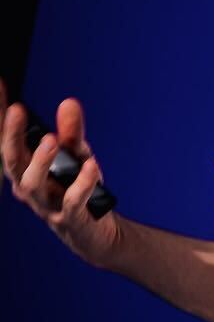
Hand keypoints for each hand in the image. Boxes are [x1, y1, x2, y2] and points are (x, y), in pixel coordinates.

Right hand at [0, 95, 121, 268]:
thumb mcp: (78, 155)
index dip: (2, 121)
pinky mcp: (71, 219)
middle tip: (17, 110)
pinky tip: (91, 165)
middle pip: (12, 163)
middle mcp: (31, 188)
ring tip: (53, 140)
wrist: (95, 232)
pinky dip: (82, 183)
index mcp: (27, 171)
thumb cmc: (78, 191)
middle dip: (11, 136)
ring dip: (41, 161)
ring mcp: (48, 205)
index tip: (1, 88)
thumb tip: (68, 102)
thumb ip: (72, 130)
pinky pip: (72, 202)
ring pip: (33, 185)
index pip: (8, 144)